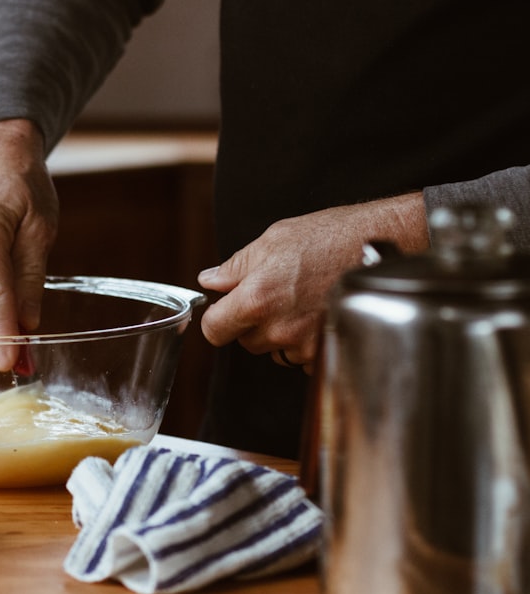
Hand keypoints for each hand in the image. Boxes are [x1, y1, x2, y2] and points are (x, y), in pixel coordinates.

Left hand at [196, 192, 428, 373]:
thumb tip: (209, 280)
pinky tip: (318, 314)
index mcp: (257, 299)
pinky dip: (305, 342)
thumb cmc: (331, 236)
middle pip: (245, 341)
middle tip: (275, 295)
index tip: (223, 311)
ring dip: (280, 334)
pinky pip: (301, 357)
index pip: (214, 330)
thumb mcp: (274, 240)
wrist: (383, 246)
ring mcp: (304, 344)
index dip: (216, 320)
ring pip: (274, 350)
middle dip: (252, 323)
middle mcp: (279, 328)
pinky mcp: (327, 353)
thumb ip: (235, 267)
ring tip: (302, 301)